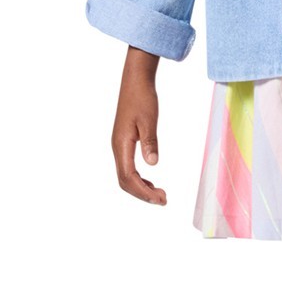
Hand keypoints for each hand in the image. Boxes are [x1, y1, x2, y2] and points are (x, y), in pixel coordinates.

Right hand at [112, 48, 166, 204]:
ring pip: (125, 176)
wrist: (135, 82)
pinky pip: (127, 167)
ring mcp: (119, 146)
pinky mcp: (124, 143)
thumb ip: (150, 142)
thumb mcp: (149, 120)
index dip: (143, 192)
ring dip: (141, 188)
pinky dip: (139, 178)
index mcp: (121, 144)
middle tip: (163, 200)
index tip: (160, 198)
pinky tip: (150, 181)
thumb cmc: (142, 98)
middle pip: (124, 181)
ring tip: (159, 194)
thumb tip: (152, 164)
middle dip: (142, 194)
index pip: (128, 177)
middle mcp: (117, 148)